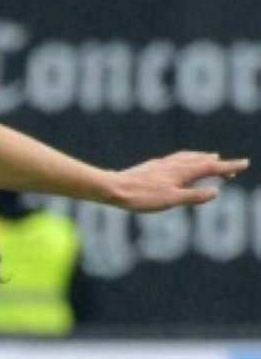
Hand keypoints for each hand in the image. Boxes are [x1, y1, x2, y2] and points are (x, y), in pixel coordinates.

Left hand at [112, 152, 249, 211]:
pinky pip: (176, 159)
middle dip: (219, 165)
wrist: (114, 188)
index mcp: (182, 172)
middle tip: (233, 169)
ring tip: (212, 158)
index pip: (211, 168)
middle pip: (202, 161)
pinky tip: (179, 162)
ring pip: (188, 158)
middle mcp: (174, 165)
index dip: (229, 167)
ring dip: (203, 158)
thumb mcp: (171, 200)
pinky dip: (186, 158)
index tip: (244, 164)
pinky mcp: (152, 167)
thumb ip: (193, 196)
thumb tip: (216, 192)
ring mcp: (163, 164)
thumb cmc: (142, 197)